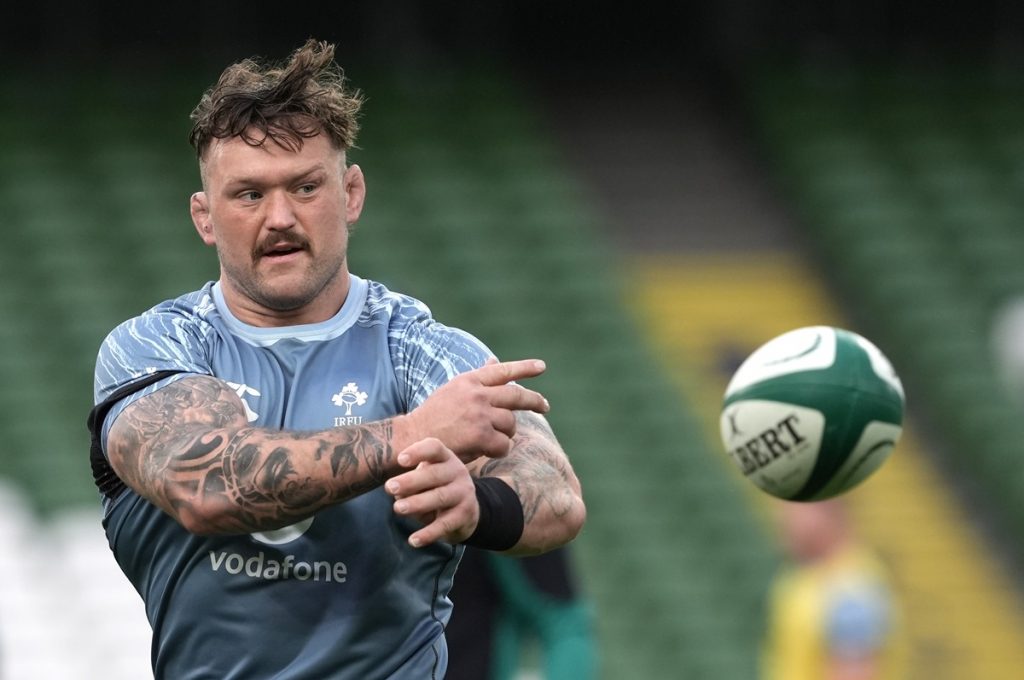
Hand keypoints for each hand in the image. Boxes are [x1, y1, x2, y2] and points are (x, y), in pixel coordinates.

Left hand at [385, 438, 477, 547]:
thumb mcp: (426, 479)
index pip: (434, 448)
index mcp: (445, 458)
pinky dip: (428, 534)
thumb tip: (397, 494)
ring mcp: (463, 493)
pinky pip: (444, 525)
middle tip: (390, 487)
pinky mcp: (465, 515)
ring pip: (439, 497)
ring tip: (397, 508)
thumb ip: (412, 483)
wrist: (468, 510)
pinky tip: (413, 541)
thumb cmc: (437, 488)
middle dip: (411, 481)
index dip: (418, 452)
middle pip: (434, 474)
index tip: (400, 460)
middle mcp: (457, 472)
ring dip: (417, 503)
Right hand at [395, 358, 549, 462]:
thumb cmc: (433, 416)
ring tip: (492, 439)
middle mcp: (476, 394)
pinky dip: (499, 450)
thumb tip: (493, 361)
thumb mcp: (453, 390)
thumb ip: (477, 378)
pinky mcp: (480, 436)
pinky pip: (504, 444)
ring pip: (510, 424)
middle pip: (516, 396)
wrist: (413, 439)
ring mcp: (479, 415)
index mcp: (469, 381)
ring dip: (506, 433)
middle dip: (534, 401)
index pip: (502, 371)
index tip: (541, 366)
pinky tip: (488, 451)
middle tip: (545, 406)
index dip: (524, 368)